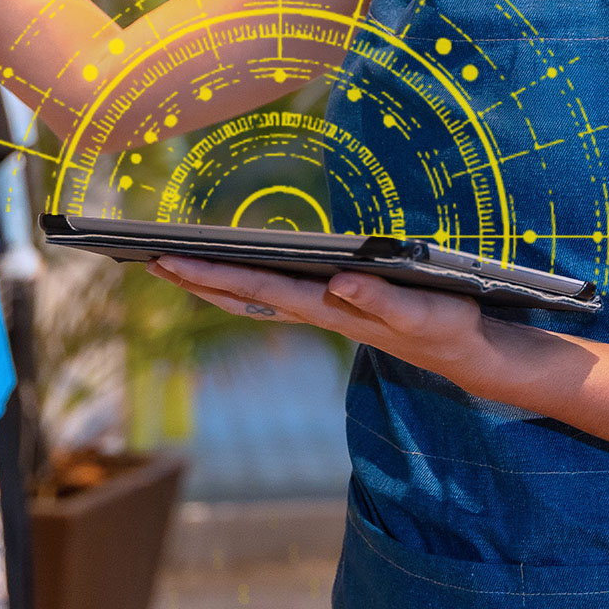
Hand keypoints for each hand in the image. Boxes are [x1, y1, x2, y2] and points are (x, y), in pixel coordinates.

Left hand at [148, 257, 493, 384]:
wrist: (462, 351)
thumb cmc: (444, 326)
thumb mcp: (419, 312)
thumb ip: (380, 298)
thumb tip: (339, 282)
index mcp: (329, 308)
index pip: (257, 288)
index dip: (212, 274)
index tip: (170, 260)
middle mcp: (315, 310)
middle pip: (240, 295)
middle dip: (194, 277)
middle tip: (147, 258)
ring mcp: (319, 310)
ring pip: (250, 298)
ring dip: (209, 281)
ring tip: (170, 263)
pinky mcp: (329, 306)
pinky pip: (271, 295)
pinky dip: (240, 282)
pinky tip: (224, 273)